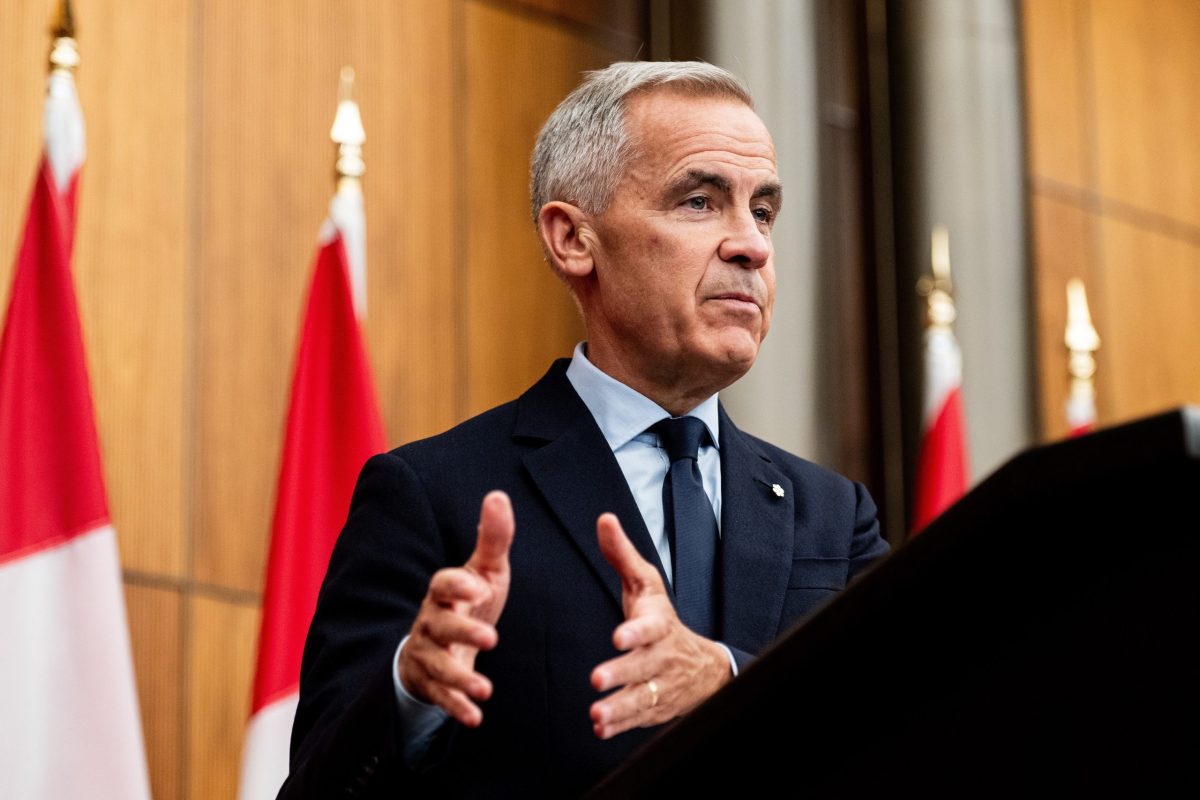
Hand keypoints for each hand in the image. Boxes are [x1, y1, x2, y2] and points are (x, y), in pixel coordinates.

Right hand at [397, 491, 513, 726]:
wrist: (445, 642)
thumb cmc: (470, 600)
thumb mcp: (486, 570)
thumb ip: (493, 538)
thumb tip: (498, 494)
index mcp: (445, 590)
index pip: (443, 583)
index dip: (458, 584)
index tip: (479, 587)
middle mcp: (431, 620)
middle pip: (440, 626)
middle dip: (463, 632)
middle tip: (492, 639)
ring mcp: (428, 652)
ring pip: (438, 665)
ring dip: (460, 678)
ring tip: (486, 689)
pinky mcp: (431, 682)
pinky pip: (440, 696)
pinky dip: (455, 707)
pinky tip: (475, 717)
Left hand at [589, 513, 730, 739]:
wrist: (702, 666)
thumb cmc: (662, 618)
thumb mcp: (646, 584)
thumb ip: (622, 555)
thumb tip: (603, 519)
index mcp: (658, 625)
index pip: (649, 628)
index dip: (634, 633)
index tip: (618, 637)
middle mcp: (661, 657)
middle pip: (642, 667)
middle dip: (621, 674)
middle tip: (597, 679)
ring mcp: (659, 685)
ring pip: (640, 699)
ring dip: (618, 707)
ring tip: (597, 713)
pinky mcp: (654, 709)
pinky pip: (638, 720)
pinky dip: (620, 726)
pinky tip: (601, 729)